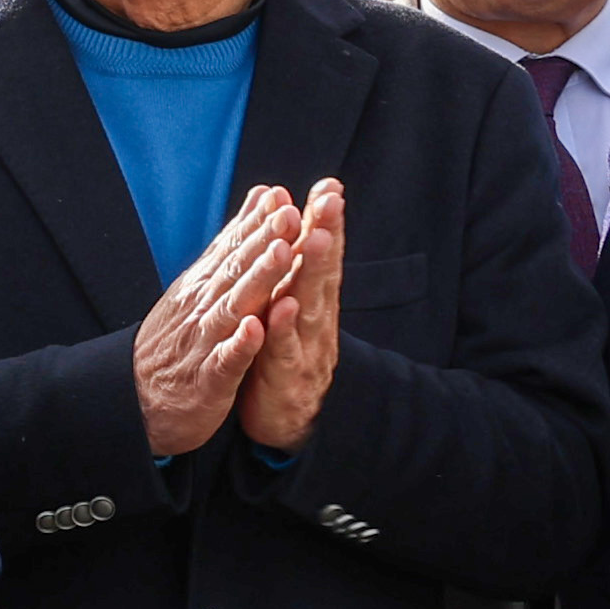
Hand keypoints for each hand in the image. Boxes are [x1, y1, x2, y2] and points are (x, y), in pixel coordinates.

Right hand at [134, 185, 301, 456]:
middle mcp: (202, 308)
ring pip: (234, 306)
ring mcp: (204, 342)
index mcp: (203, 287)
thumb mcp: (196, 290)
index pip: (232, 249)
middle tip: (289, 213)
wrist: (134, 399)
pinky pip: (226, 360)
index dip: (256, 222)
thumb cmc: (177, 341)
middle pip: (237, 269)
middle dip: (263, 240)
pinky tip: (254, 328)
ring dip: (257, 280)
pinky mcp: (208, 379)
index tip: (281, 196)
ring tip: (280, 254)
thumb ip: (228, 249)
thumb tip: (257, 200)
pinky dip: (239, 344)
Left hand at [235, 179, 349, 452]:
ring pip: (309, 307)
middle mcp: (316, 321)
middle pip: (322, 273)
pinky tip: (280, 310)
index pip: (321, 255)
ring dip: (311, 273)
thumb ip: (300, 271)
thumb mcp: (295, 309)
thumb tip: (307, 223)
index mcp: (313, 301)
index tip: (329, 186)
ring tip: (312, 240)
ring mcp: (307, 350)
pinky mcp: (289, 380)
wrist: (286, 422)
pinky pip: (285, 354)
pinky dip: (284, 332)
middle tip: (329, 202)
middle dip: (326, 235)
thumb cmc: (286, 356)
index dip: (326, 221)